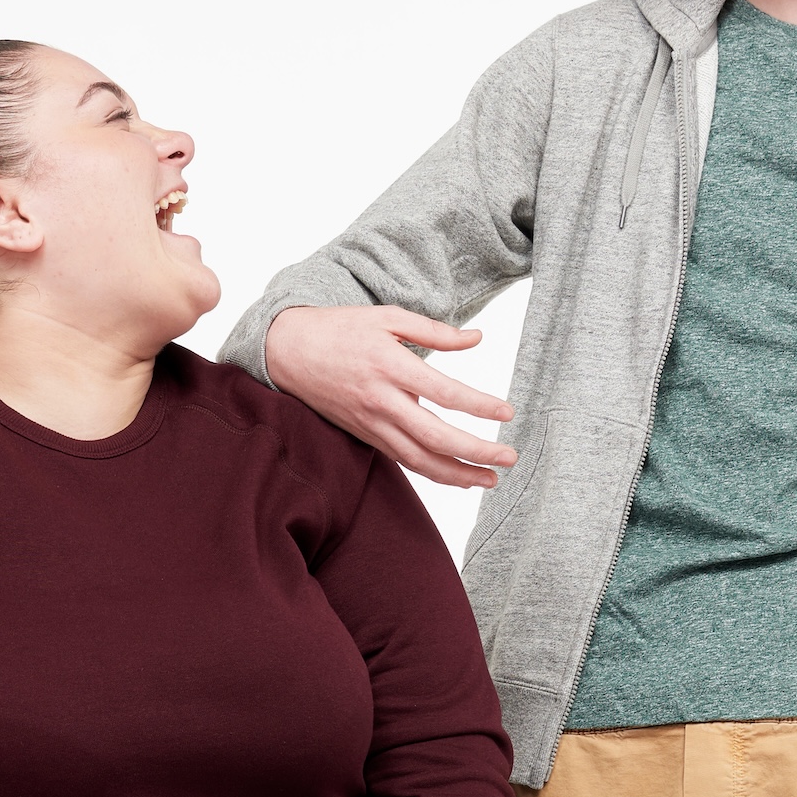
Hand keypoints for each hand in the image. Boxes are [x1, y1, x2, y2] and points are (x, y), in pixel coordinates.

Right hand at [265, 305, 515, 487]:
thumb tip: (477, 339)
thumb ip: (434, 331)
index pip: (444, 393)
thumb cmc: (340, 329)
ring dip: (457, 474)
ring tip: (490, 479)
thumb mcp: (387, 317)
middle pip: (434, 437)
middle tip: (509, 458)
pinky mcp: (364, 434)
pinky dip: (432, 472)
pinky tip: (457, 476)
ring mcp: (370, 422)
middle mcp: (380, 400)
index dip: (480, 406)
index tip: (508, 412)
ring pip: (418, 459)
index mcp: (389, 365)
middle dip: (475, 451)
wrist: (287, 351)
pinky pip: (402, 460)